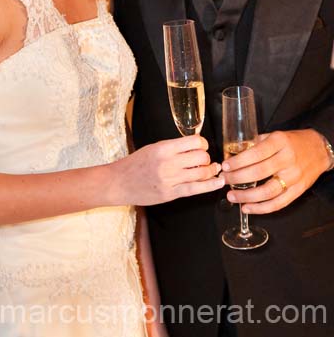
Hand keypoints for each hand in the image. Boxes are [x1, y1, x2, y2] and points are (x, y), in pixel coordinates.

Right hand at [110, 135, 224, 205]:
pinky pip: (196, 189)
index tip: (202, 146)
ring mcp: (170, 179)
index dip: (203, 144)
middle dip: (207, 158)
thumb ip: (172, 148)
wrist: (119, 183)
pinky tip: (218, 182)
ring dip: (211, 171)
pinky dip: (210, 185)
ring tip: (213, 170)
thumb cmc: (134, 164)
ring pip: (202, 173)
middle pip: (201, 157)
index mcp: (164, 148)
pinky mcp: (170, 194)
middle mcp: (168, 163)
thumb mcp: (153, 148)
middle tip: (206, 160)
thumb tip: (194, 147)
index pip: (194, 142)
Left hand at [222, 129, 329, 213]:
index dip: (238, 162)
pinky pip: (279, 203)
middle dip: (237, 178)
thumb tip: (232, 154)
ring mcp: (294, 177)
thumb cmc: (292, 142)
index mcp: (280, 142)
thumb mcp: (274, 135)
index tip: (225, 166)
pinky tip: (247, 208)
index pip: (256, 153)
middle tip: (224, 180)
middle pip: (259, 172)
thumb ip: (255, 144)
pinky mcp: (299, 190)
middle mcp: (288, 159)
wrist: (318, 150)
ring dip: (247, 196)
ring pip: (268, 191)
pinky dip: (261, 208)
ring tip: (232, 197)